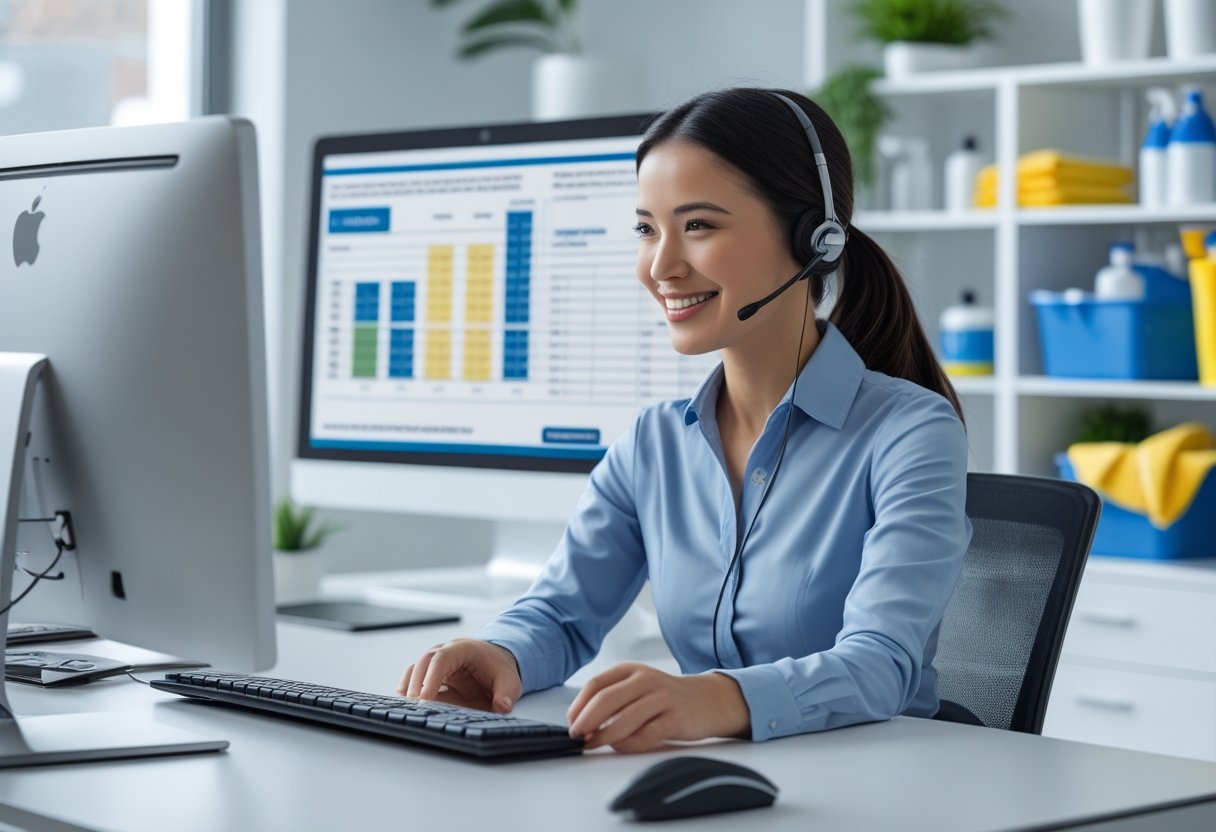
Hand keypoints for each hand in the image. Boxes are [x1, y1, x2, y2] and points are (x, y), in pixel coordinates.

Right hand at [397, 638, 522, 713]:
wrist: (496, 663)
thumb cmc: (499, 669)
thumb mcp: (510, 681)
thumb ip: (507, 693)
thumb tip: (503, 705)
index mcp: (464, 649)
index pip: (442, 658)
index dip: (431, 677)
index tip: (425, 698)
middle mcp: (446, 652)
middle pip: (424, 662)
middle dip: (416, 683)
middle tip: (415, 706)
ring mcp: (437, 662)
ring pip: (415, 668)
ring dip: (409, 686)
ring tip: (406, 707)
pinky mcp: (432, 674)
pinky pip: (415, 678)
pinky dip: (408, 689)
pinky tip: (406, 705)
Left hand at [566, 662, 749, 752]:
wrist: (706, 700)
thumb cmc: (663, 697)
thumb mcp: (636, 687)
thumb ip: (612, 699)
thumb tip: (580, 721)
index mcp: (631, 670)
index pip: (596, 684)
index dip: (578, 705)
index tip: (570, 722)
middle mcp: (646, 679)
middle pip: (606, 700)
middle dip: (586, 721)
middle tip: (577, 736)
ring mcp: (662, 698)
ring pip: (625, 719)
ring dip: (603, 736)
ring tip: (593, 744)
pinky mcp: (676, 718)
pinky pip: (646, 735)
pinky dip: (628, 744)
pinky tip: (620, 746)